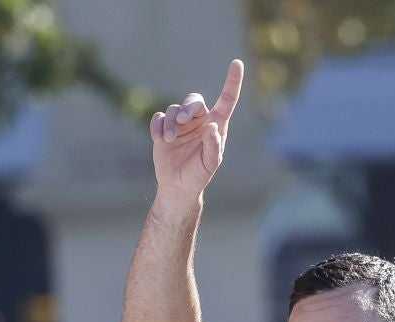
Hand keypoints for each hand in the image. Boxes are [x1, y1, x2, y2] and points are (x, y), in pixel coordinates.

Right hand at [150, 59, 243, 196]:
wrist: (178, 185)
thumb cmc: (199, 173)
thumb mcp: (210, 163)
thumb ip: (213, 145)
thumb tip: (212, 126)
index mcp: (216, 125)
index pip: (227, 99)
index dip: (232, 82)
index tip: (237, 63)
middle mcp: (199, 120)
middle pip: (194, 101)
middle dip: (188, 108)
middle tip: (183, 120)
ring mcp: (180, 123)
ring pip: (174, 109)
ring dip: (170, 123)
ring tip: (169, 139)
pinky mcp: (164, 127)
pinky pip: (159, 117)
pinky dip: (158, 126)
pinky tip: (159, 139)